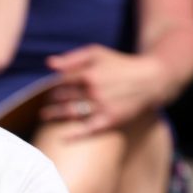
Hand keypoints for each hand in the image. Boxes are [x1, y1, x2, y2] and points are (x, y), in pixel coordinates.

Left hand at [42, 45, 163, 135]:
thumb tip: (49, 64)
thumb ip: (73, 58)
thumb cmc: (119, 65)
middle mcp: (94, 91)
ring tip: (45, 116)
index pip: (61, 82)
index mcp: (89, 73)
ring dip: (56, 115)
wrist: (149, 80)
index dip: (50, 87)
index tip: (45, 90)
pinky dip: (74, 135)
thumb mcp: (98, 53)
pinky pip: (88, 130)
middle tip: (43, 103)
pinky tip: (62, 139)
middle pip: (64, 98)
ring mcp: (102, 107)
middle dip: (50, 101)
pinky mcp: (110, 120)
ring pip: (71, 113)